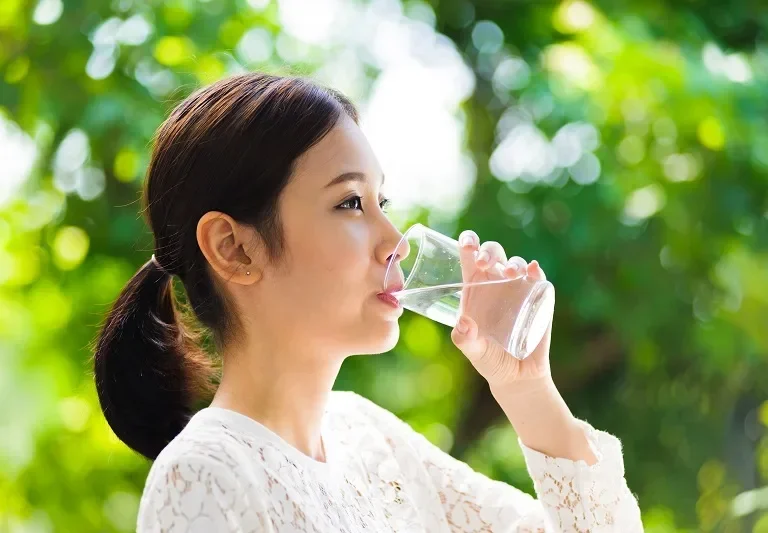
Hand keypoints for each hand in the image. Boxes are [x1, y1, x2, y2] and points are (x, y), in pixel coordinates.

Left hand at [450, 230, 552, 388]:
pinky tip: (533, 271)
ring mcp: (518, 289)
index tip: (467, 243)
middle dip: (489, 251)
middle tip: (485, 263)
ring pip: (516, 263)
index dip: (468, 243)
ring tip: (510, 274)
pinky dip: (536, 271)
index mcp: (474, 288)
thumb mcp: (473, 351)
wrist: (517, 376)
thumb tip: (464, 324)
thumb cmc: (489, 360)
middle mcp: (496, 284)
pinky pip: (538, 278)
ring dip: (513, 263)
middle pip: (493, 253)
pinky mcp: (538, 298)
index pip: (470, 258)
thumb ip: (465, 339)